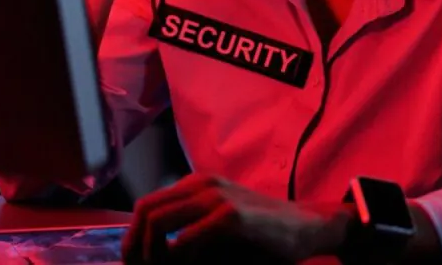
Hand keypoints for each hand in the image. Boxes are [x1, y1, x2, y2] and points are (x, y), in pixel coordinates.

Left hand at [121, 173, 352, 263]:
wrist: (307, 227)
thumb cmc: (263, 233)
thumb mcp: (219, 227)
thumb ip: (189, 232)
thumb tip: (153, 257)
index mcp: (197, 185)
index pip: (147, 205)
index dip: (133, 238)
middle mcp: (202, 184)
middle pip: (145, 211)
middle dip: (136, 247)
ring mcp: (216, 197)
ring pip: (157, 222)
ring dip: (152, 254)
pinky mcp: (231, 216)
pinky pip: (186, 239)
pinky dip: (178, 259)